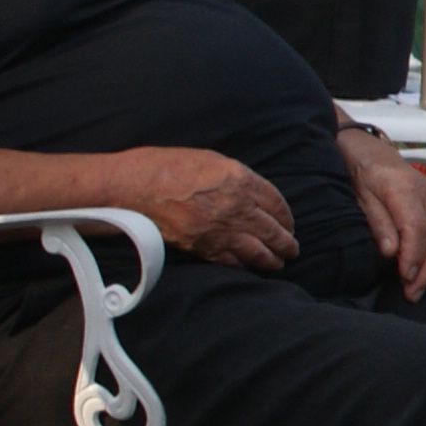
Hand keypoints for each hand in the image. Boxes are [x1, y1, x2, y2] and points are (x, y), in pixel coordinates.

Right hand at [117, 148, 296, 271]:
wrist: (132, 185)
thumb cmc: (169, 166)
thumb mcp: (213, 159)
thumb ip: (239, 178)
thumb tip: (255, 194)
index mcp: (241, 180)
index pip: (277, 204)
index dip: (286, 217)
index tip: (289, 224)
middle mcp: (236, 207)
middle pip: (273, 231)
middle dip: (286, 243)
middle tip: (292, 249)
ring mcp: (218, 229)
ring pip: (256, 251)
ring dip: (271, 259)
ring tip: (279, 263)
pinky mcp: (200, 246)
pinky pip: (230, 260)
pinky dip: (243, 265)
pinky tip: (249, 266)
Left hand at [342, 128, 425, 300]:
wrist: (370, 150)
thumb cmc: (360, 173)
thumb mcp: (359, 195)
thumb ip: (377, 222)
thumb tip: (390, 252)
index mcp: (406, 190)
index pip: (417, 229)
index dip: (413, 257)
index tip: (405, 280)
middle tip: (412, 296)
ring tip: (417, 290)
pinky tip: (425, 273)